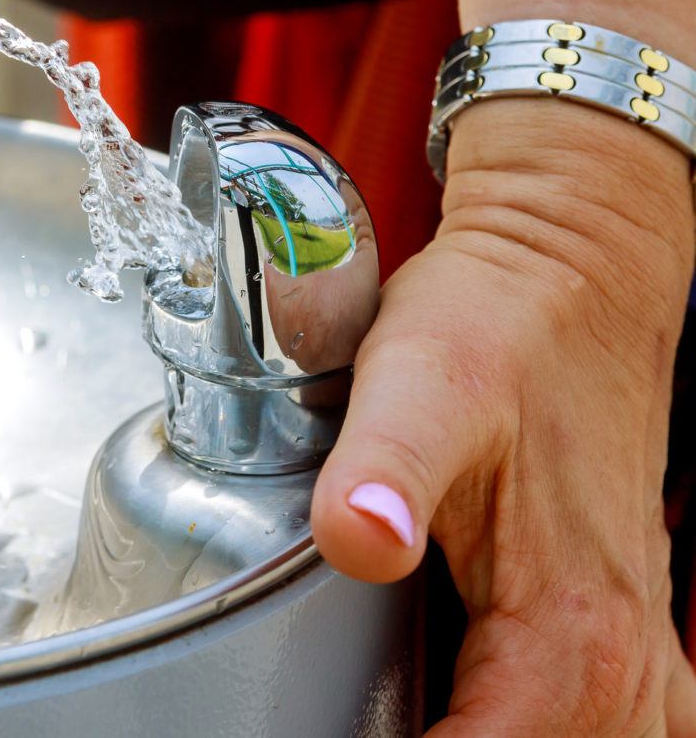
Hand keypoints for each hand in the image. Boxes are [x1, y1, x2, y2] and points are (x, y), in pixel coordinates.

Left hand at [310, 98, 695, 734]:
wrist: (567, 266)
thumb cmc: (496, 323)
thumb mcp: (421, 386)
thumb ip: (385, 469)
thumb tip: (359, 539)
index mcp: (566, 625)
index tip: (327, 734)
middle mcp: (616, 650)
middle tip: (361, 724)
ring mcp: (632, 635)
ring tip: (412, 724)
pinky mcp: (620, 609)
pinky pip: (618, 722)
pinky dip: (555, 734)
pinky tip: (492, 714)